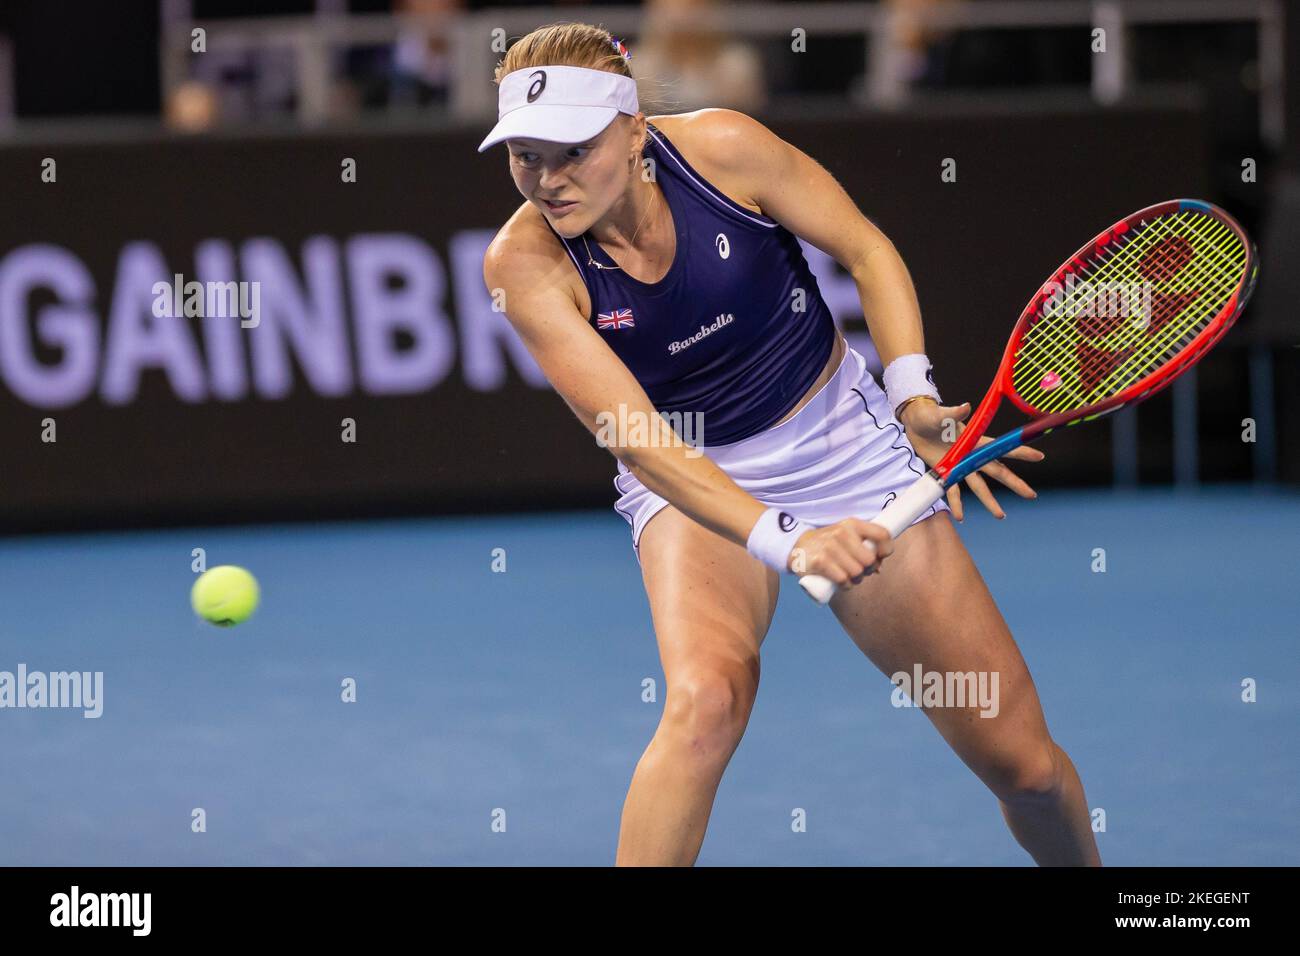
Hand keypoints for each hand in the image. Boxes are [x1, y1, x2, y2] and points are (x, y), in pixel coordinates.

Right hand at [789, 518, 894, 589]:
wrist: (799, 546)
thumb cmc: (829, 544)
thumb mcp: (847, 537)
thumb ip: (864, 546)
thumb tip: (879, 567)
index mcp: (852, 524)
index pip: (882, 534)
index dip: (887, 549)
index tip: (881, 557)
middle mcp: (842, 533)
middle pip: (870, 560)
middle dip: (869, 570)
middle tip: (861, 571)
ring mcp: (830, 547)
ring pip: (857, 572)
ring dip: (856, 580)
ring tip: (849, 577)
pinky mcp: (820, 561)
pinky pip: (843, 579)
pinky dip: (846, 585)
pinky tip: (842, 582)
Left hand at [898, 398, 1043, 520]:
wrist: (914, 423)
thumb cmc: (929, 415)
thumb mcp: (940, 414)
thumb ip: (953, 413)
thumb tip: (966, 406)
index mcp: (975, 440)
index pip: (1001, 448)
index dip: (1020, 452)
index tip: (1039, 457)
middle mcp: (971, 455)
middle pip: (997, 472)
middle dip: (1014, 484)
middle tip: (1031, 495)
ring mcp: (960, 465)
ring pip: (979, 486)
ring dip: (989, 501)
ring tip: (1001, 516)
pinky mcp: (946, 472)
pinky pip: (953, 491)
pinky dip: (956, 503)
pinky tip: (960, 517)